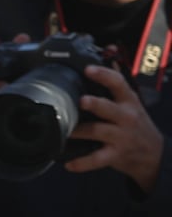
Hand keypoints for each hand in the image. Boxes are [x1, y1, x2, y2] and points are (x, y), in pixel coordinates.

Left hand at [68, 64, 165, 191]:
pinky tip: (68, 164)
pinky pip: (97, 159)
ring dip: (79, 131)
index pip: (118, 83)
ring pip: (97, 131)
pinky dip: (82, 163)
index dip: (104, 75)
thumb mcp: (131, 102)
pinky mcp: (115, 155)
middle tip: (81, 100)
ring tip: (64, 130)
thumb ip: (117, 81)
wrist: (153, 153)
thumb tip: (109, 52)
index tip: (88, 69)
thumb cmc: (135, 124)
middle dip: (95, 104)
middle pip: (108, 108)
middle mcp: (125, 117)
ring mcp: (121, 136)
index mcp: (128, 101)